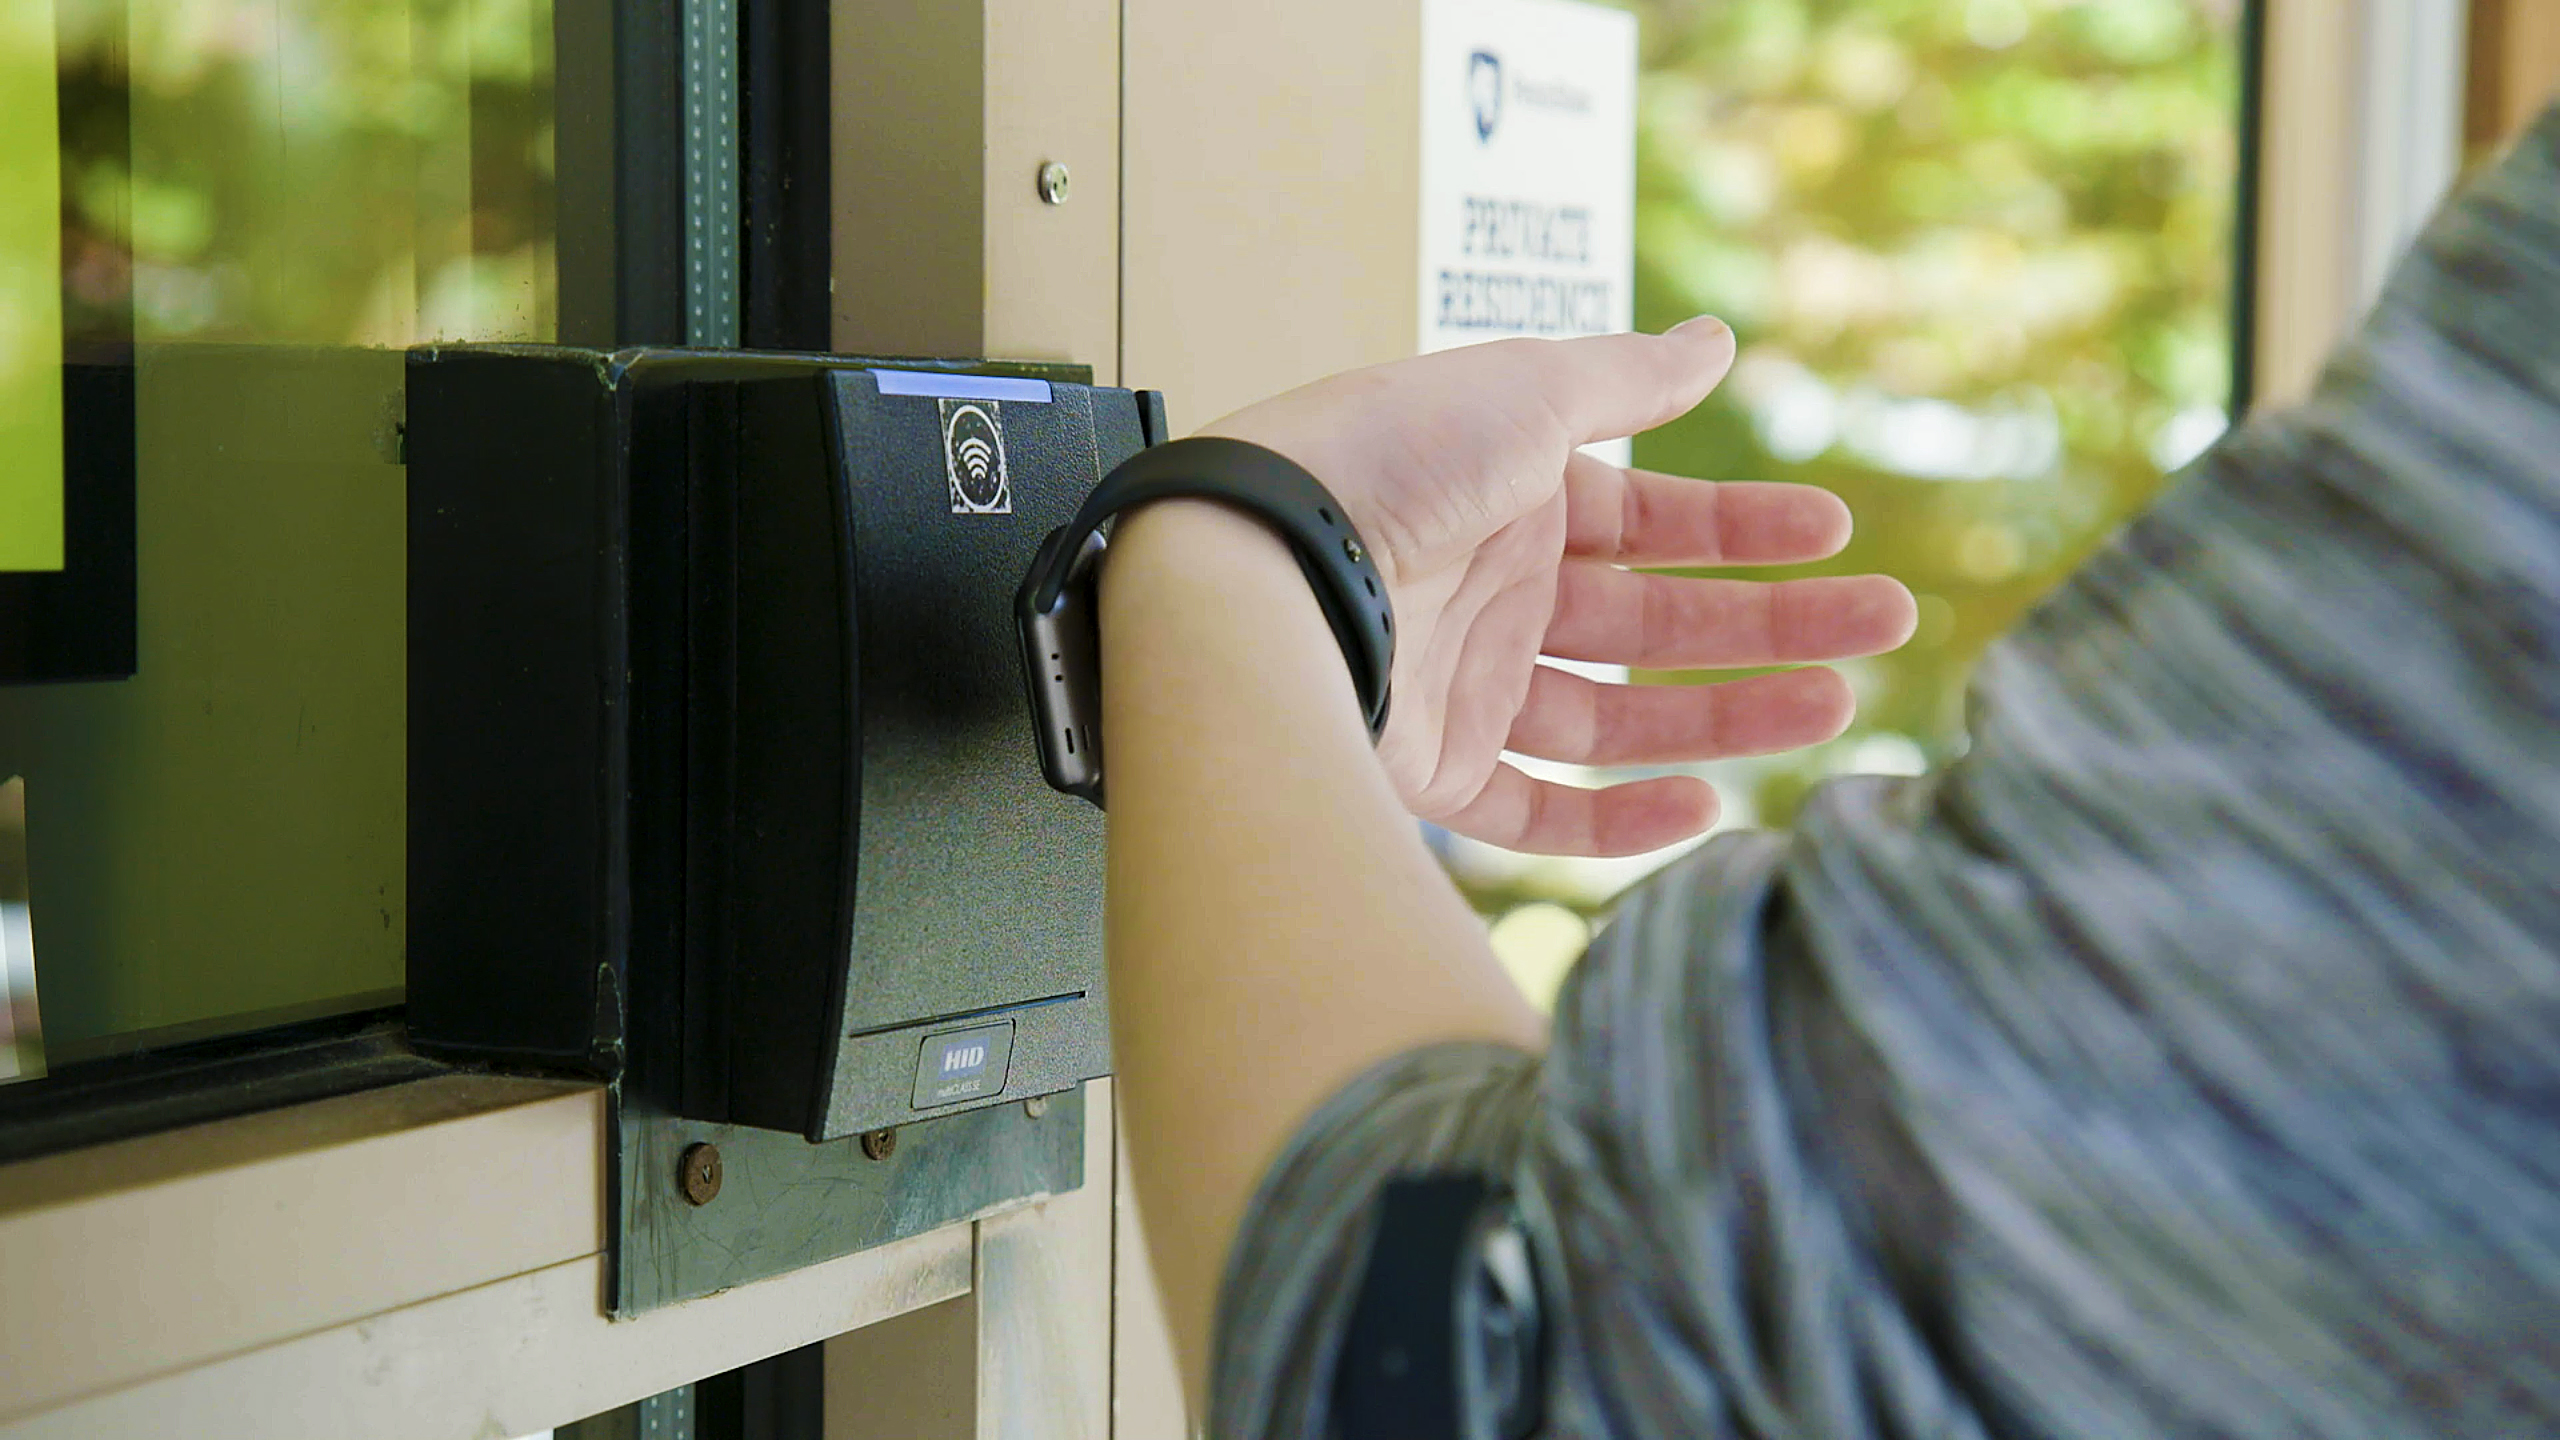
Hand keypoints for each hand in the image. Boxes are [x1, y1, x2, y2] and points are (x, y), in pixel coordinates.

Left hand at [1194, 319, 1916, 856]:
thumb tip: (1716, 336)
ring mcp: (1460, 685)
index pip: (1651, 518)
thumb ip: (1627, 376)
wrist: (1258, 565)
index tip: (1838, 535)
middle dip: (1771, 622)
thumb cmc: (1384, 458)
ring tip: (1833, 708)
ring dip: (1725, 714)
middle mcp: (1489, 591)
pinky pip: (1538, 809)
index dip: (1746, 526)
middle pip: (1653, 621)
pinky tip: (1708, 807)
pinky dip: (1620, 818)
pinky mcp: (1426, 772)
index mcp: (1508, 494)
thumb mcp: (1522, 390)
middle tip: (1882, 627)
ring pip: (1616, 717)